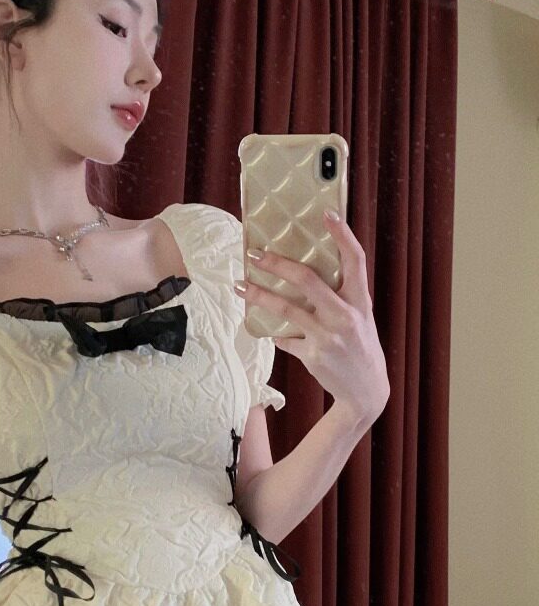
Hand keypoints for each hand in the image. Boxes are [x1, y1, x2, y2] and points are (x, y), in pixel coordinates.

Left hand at [236, 211, 389, 424]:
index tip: (326, 214)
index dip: (342, 235)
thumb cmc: (361, 348)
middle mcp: (345, 316)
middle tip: (255, 254)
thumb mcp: (361, 319)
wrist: (366, 392)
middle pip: (307, 280)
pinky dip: (276, 334)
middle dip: (278, 264)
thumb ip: (341, 297)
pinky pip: (286, 339)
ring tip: (240, 286)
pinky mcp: (313, 356)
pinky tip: (267, 330)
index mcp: (360, 301)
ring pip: (286, 309)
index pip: (354, 259)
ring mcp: (328, 336)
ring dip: (259, 296)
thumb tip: (307, 275)